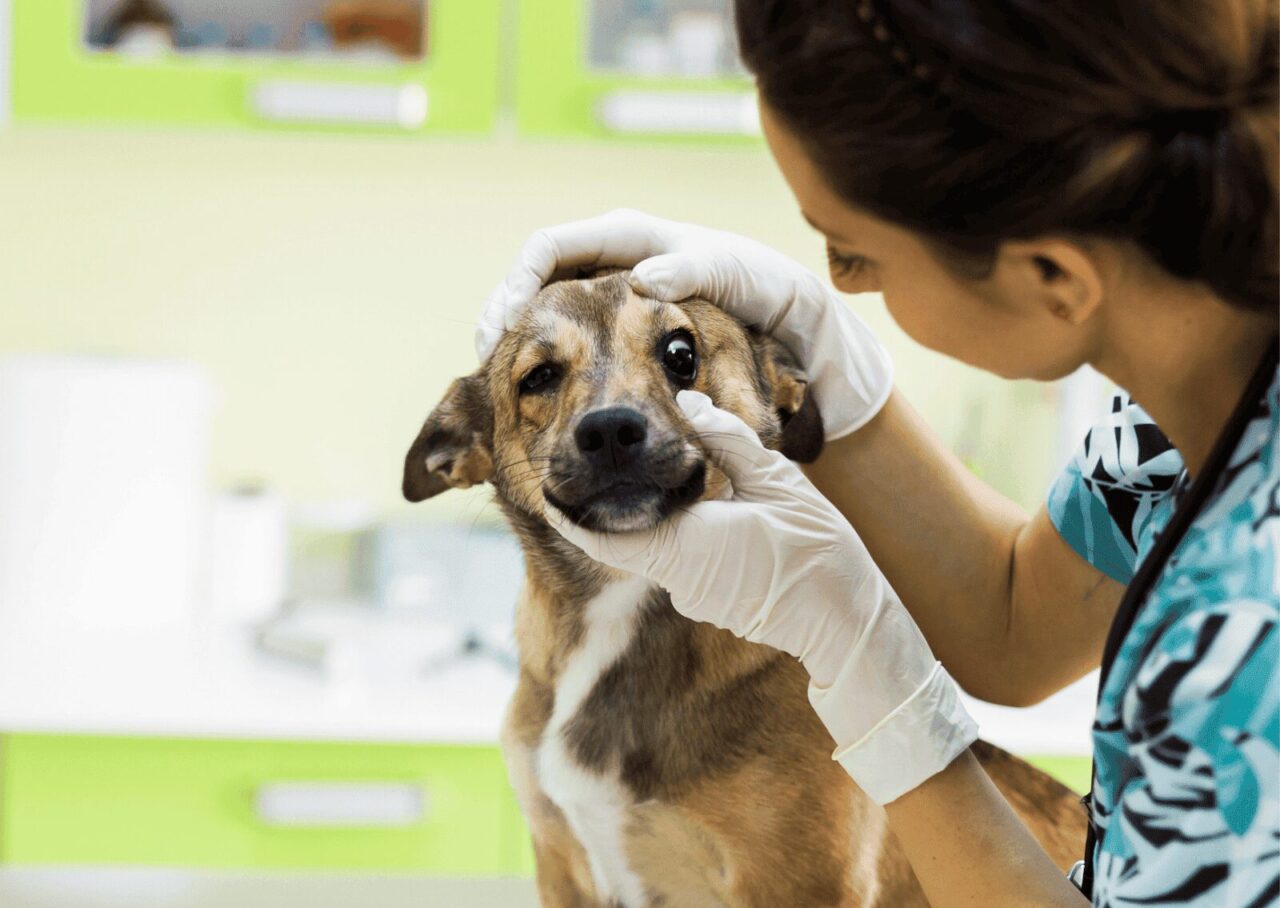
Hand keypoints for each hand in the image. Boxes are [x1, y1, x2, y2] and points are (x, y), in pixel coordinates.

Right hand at [477, 209, 893, 439]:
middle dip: (501, 312)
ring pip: (543, 310)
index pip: (549, 246)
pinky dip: (545, 360)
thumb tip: (643, 279)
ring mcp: (609, 294)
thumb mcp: (735, 273)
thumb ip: (691, 270)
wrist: (791, 321)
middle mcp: (610, 260)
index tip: (507, 320)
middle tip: (485, 354)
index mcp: (629, 235)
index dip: (518, 281)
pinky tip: (535, 391)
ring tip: (498, 374)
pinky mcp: (616, 329)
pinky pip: (567, 339)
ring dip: (516, 338)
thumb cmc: (765, 288)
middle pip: (532, 279)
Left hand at [547, 391, 975, 804]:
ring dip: (657, 517)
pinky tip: (707, 510)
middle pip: (628, 537)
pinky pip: (681, 564)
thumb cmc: (816, 551)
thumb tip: (689, 402)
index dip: (570, 514)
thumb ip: (726, 440)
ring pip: (657, 548)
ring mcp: (693, 597)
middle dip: (618, 503)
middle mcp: (678, 579)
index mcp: (685, 546)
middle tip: (607, 463)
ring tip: (666, 475)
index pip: (604, 536)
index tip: (549, 488)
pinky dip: (682, 535)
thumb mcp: (775, 481)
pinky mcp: (710, 604)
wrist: (847, 621)